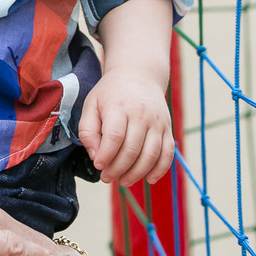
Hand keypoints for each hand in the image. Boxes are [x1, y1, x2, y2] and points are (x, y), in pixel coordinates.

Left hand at [78, 68, 174, 185]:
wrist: (139, 75)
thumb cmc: (111, 93)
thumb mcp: (91, 104)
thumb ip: (88, 131)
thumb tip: (96, 156)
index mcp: (119, 107)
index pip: (115, 136)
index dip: (106, 156)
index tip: (98, 165)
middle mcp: (141, 114)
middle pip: (132, 149)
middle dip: (118, 169)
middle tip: (107, 177)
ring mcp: (157, 122)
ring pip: (151, 154)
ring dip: (137, 173)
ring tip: (123, 181)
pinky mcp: (167, 128)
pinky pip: (168, 153)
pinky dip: (160, 169)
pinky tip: (149, 179)